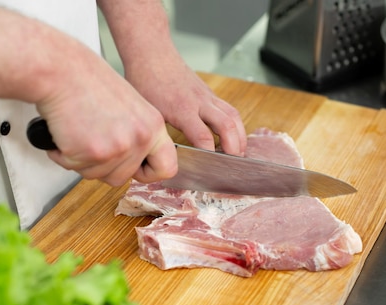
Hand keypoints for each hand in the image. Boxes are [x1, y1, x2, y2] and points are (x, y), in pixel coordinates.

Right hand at [36, 53, 177, 185]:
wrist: (60, 69)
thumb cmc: (86, 81)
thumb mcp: (128, 107)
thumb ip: (135, 134)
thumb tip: (132, 161)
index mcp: (153, 126)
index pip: (166, 167)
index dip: (147, 173)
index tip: (134, 170)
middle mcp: (141, 138)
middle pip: (122, 177)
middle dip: (101, 166)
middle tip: (89, 140)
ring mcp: (119, 147)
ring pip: (97, 175)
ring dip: (81, 160)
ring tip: (77, 130)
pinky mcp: (95, 152)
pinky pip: (74, 168)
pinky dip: (63, 154)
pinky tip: (64, 131)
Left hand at [99, 0, 246, 155]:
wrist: (152, 54)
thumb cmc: (146, 81)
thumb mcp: (148, 112)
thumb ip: (159, 133)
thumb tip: (164, 157)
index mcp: (182, 110)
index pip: (203, 137)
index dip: (210, 154)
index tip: (210, 169)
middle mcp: (199, 102)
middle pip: (227, 125)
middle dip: (234, 147)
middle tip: (233, 164)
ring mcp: (207, 97)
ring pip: (233, 116)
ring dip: (240, 136)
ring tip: (239, 153)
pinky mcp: (210, 94)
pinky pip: (229, 109)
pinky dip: (235, 125)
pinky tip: (233, 136)